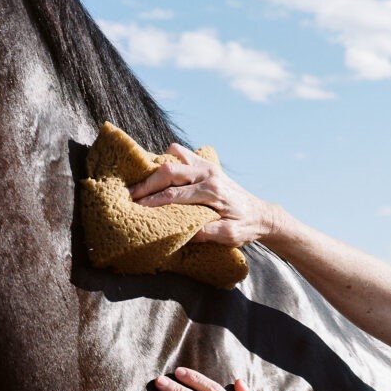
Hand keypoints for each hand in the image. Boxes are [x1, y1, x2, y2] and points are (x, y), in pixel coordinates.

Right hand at [128, 143, 280, 246]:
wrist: (261, 214)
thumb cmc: (245, 227)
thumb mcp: (230, 236)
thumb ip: (208, 233)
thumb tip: (184, 233)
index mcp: (213, 191)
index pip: (175, 194)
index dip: (153, 201)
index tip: (136, 207)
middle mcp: (209, 174)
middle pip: (170, 170)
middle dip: (147, 183)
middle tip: (130, 194)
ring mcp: (208, 166)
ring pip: (175, 155)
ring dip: (157, 167)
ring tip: (141, 182)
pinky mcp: (207, 165)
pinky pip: (183, 153)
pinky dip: (169, 160)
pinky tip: (160, 175)